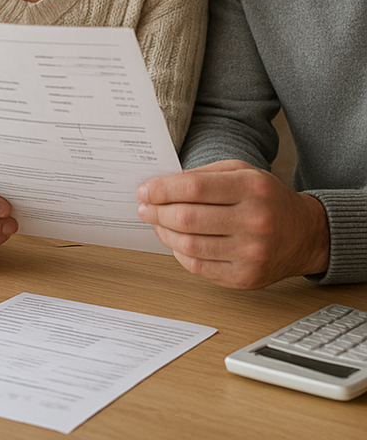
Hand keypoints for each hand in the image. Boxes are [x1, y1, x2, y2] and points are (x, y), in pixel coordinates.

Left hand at [137, 160, 329, 288]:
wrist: (305, 234)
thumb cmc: (266, 199)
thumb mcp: (241, 172)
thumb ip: (203, 175)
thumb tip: (161, 185)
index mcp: (251, 188)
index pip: (193, 188)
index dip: (162, 189)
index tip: (145, 190)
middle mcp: (254, 222)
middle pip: (187, 218)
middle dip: (156, 212)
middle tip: (144, 207)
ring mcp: (251, 253)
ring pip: (188, 245)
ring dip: (163, 233)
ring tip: (157, 223)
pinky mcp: (246, 278)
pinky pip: (198, 267)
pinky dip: (179, 253)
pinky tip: (176, 241)